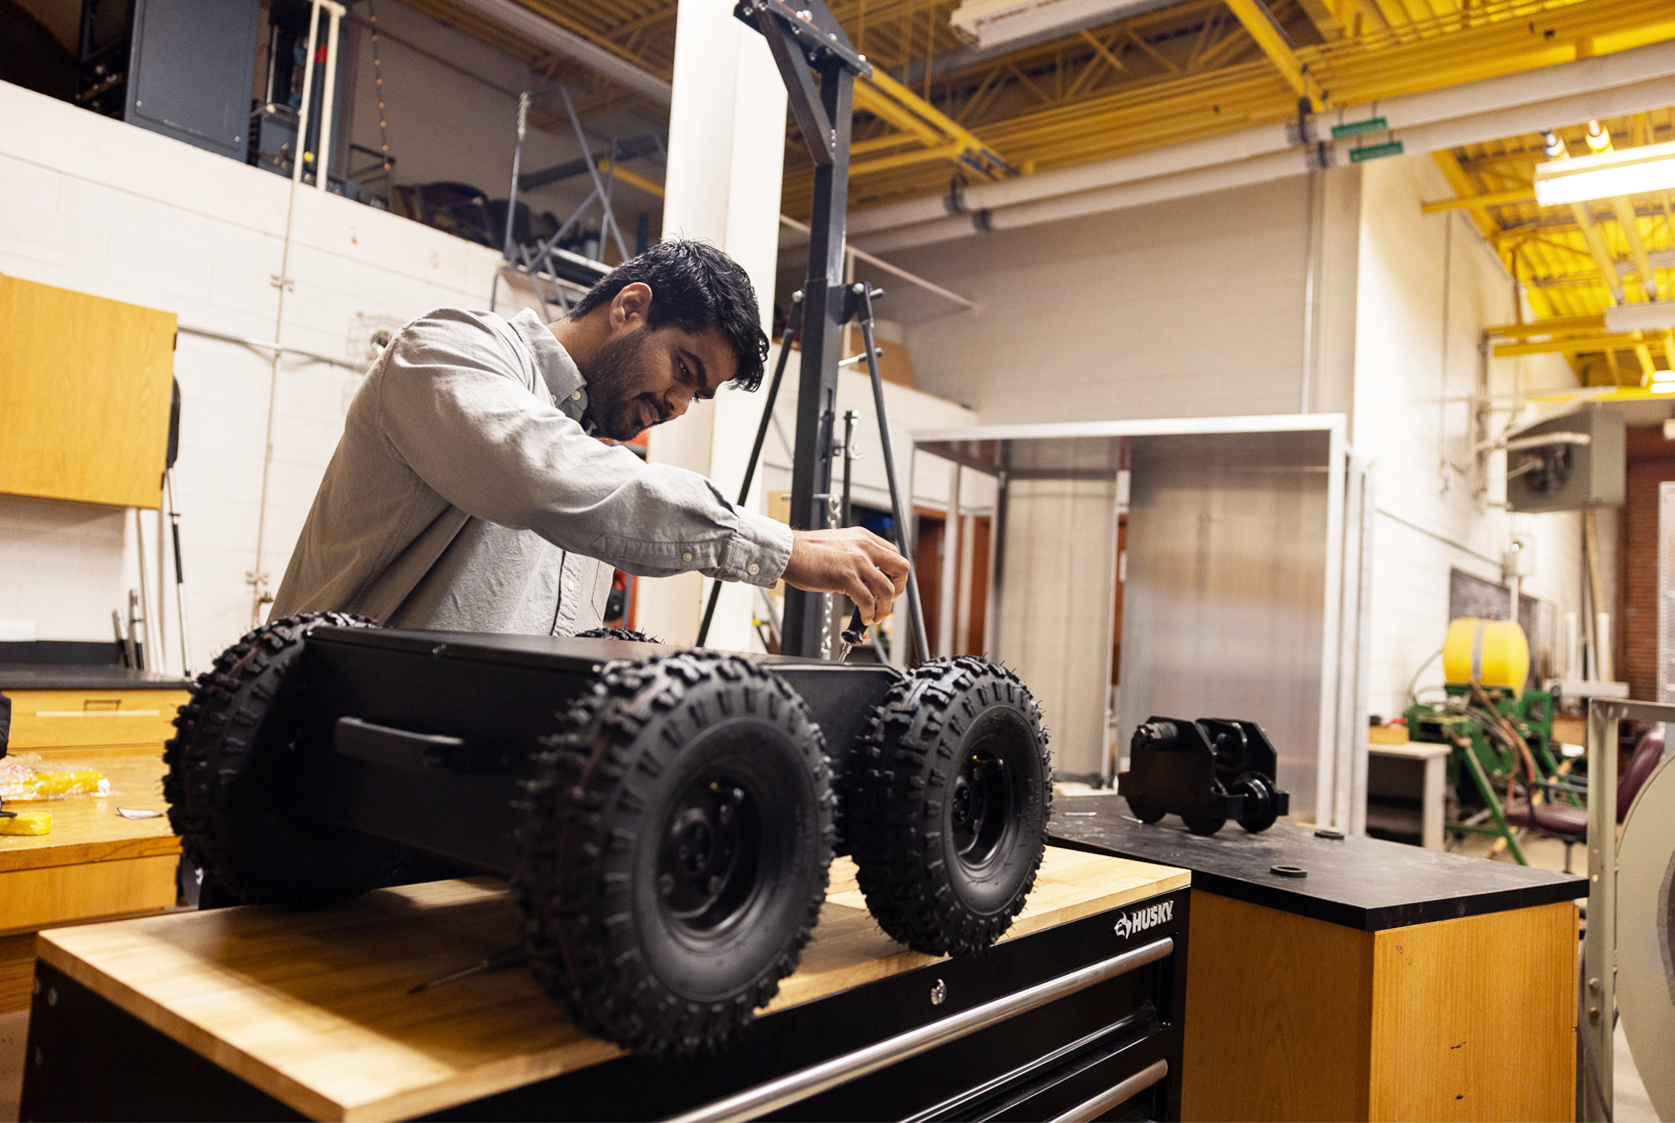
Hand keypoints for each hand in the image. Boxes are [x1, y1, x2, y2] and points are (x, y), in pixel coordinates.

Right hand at [783, 528, 909, 625]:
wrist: (788, 551)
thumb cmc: (808, 551)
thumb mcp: (841, 544)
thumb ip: (857, 555)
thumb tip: (867, 577)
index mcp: (864, 538)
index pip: (895, 555)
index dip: (895, 575)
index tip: (889, 587)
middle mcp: (865, 547)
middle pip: (901, 568)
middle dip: (899, 589)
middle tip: (888, 601)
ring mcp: (858, 562)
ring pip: (888, 590)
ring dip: (885, 608)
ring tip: (876, 616)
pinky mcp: (847, 578)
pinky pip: (868, 601)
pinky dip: (869, 614)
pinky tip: (864, 618)